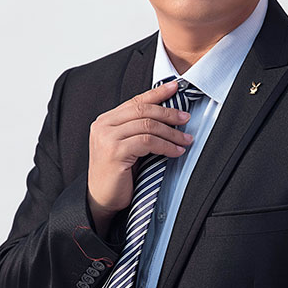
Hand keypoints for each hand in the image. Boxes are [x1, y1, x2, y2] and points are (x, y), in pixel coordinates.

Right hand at [87, 79, 193, 227]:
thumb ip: (138, 129)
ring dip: (172, 133)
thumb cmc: (119, 175)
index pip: (135, 101)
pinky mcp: (115, 152)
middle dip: (168, 113)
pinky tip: (176, 152)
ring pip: (147, 125)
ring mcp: (107, 138)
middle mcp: (103, 125)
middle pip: (142, 110)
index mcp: (106, 120)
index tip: (175, 87)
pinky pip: (147, 142)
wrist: (101, 199)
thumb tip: (169, 115)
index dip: (157, 93)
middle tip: (186, 119)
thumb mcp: (128, 146)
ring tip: (186, 140)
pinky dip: (166, 146)